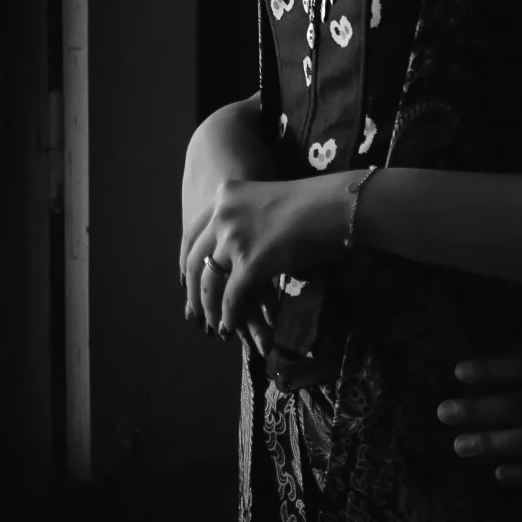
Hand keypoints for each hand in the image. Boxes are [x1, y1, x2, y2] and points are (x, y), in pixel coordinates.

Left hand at [183, 170, 352, 339]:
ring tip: (213, 324)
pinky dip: (229, 315)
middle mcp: (222, 216)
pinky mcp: (249, 264)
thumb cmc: (312, 201)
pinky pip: (230, 297)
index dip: (187, 260)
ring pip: (209, 282)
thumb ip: (245, 216)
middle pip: (196, 260)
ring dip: (209, 308)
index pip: (192, 233)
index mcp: (223, 195)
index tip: (187, 278)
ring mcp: (233, 240)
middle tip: (194, 310)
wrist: (334, 205)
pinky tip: (230, 326)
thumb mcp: (265, 199)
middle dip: (194, 290)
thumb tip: (239, 246)